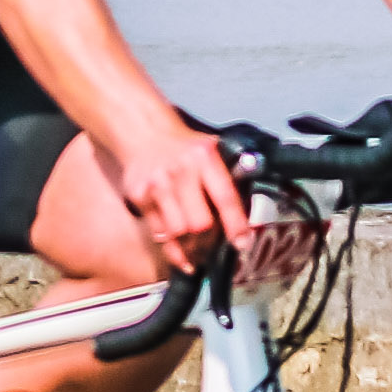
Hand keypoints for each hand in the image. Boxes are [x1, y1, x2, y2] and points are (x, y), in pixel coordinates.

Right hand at [102, 112, 247, 275]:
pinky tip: (184, 259)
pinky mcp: (140, 197)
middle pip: (199, 222)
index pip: (224, 197)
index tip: (242, 244)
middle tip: (217, 249)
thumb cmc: (186, 147)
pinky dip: (173, 252)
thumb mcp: (212, 151)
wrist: (144, 132)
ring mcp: (157, 185)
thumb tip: (251, 214)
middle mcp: (180, 172)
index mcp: (205, 158)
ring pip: (178, 232)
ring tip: (201, 256)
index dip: (236, 225)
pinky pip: (159, 234)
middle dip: (210, 241)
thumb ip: (230, 177)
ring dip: (192, 249)